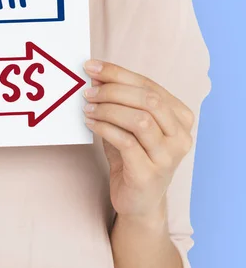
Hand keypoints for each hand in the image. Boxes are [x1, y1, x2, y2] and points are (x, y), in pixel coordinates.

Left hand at [81, 60, 194, 220]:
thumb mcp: (127, 124)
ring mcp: (168, 157)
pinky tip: (90, 123)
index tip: (91, 67)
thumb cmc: (132, 156)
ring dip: (108, 109)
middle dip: (113, 90)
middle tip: (87, 91)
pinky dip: (104, 128)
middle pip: (148, 99)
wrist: (138, 201)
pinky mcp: (149, 173)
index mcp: (180, 117)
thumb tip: (96, 74)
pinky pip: (126, 142)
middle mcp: (181, 136)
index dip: (118, 73)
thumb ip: (119, 100)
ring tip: (87, 109)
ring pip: (139, 119)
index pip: (149, 85)